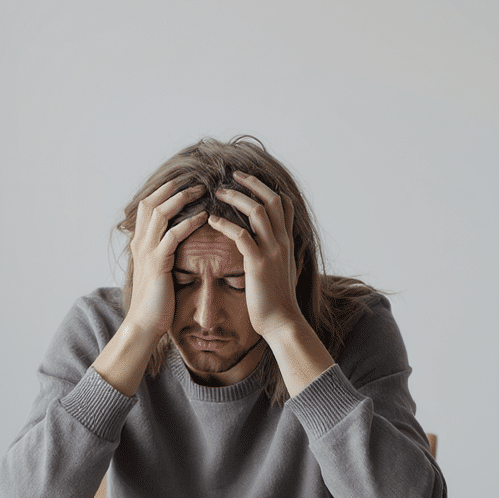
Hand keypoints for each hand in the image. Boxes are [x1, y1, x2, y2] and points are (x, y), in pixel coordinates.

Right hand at [123, 180, 207, 338]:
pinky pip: (173, 236)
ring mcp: (147, 252)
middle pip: (151, 203)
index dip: (163, 191)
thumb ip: (162, 253)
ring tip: (201, 191)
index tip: (183, 181)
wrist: (144, 323)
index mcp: (140, 243)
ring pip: (160, 214)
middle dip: (172, 188)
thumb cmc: (155, 300)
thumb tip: (175, 242)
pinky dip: (188, 223)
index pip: (147, 206)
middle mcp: (140, 243)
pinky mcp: (157, 263)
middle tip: (195, 179)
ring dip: (181, 199)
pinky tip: (203, 217)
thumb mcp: (157, 271)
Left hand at [209, 172, 305, 340]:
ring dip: (236, 198)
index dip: (267, 188)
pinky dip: (225, 224)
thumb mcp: (282, 270)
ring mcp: (272, 252)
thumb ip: (277, 253)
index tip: (249, 180)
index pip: (284, 204)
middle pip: (272, 200)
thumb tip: (270, 246)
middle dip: (252, 183)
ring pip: (257, 212)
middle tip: (233, 175)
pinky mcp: (258, 265)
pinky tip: (211, 221)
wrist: (281, 322)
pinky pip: (241, 236)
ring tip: (218, 193)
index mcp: (288, 242)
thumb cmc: (277, 299)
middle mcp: (283, 242)